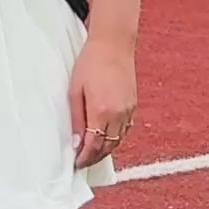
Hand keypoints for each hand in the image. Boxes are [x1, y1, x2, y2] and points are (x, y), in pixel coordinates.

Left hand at [70, 33, 136, 168]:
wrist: (113, 44)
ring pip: (118, 140)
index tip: (76, 163)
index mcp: (101, 111)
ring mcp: (128, 110)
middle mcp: (118, 114)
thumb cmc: (90, 63)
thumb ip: (76, 119)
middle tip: (83, 162)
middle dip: (95, 157)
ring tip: (93, 153)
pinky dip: (116, 138)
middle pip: (107, 146)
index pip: (93, 145)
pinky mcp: (133, 105)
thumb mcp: (75, 91)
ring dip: (105, 150)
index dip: (84, 158)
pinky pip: (125, 130)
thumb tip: (76, 143)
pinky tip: (106, 138)